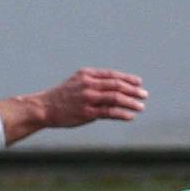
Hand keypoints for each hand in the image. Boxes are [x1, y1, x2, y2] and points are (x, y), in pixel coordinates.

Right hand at [0, 69, 147, 144]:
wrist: (44, 108)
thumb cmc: (62, 96)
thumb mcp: (77, 82)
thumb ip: (94, 82)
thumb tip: (115, 87)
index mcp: (87, 74)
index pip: (112, 75)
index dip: (128, 79)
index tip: (139, 83)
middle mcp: (88, 84)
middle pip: (117, 85)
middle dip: (133, 90)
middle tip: (144, 95)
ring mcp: (88, 98)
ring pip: (115, 98)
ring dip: (131, 102)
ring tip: (141, 106)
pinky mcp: (87, 112)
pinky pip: (109, 112)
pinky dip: (122, 114)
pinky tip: (130, 116)